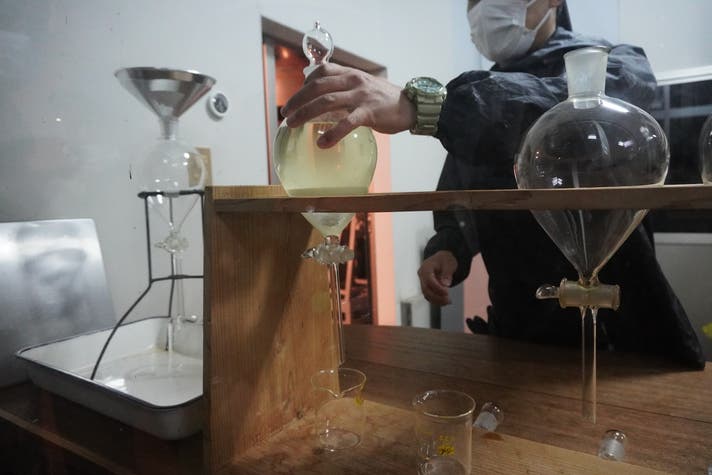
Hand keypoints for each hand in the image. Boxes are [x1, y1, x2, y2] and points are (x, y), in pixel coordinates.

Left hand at [280, 63, 415, 147]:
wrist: (412, 106)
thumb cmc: (386, 100)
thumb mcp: (364, 87)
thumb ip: (346, 90)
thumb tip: (325, 102)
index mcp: (351, 74)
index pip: (321, 71)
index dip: (304, 84)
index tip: (297, 98)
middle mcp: (353, 81)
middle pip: (317, 87)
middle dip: (297, 100)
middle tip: (285, 114)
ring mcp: (361, 96)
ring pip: (326, 102)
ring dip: (305, 114)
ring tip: (292, 126)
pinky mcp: (370, 113)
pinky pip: (346, 123)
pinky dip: (332, 134)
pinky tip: (322, 143)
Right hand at [418, 251, 457, 305]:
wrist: (442, 259)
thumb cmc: (446, 260)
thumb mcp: (449, 264)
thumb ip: (447, 274)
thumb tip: (445, 284)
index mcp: (426, 267)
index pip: (429, 279)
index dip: (437, 288)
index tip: (447, 292)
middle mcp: (421, 275)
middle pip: (426, 289)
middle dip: (437, 296)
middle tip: (449, 300)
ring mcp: (422, 281)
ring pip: (426, 294)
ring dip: (437, 300)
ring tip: (448, 302)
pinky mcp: (426, 287)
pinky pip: (429, 296)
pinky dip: (436, 300)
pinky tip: (445, 302)